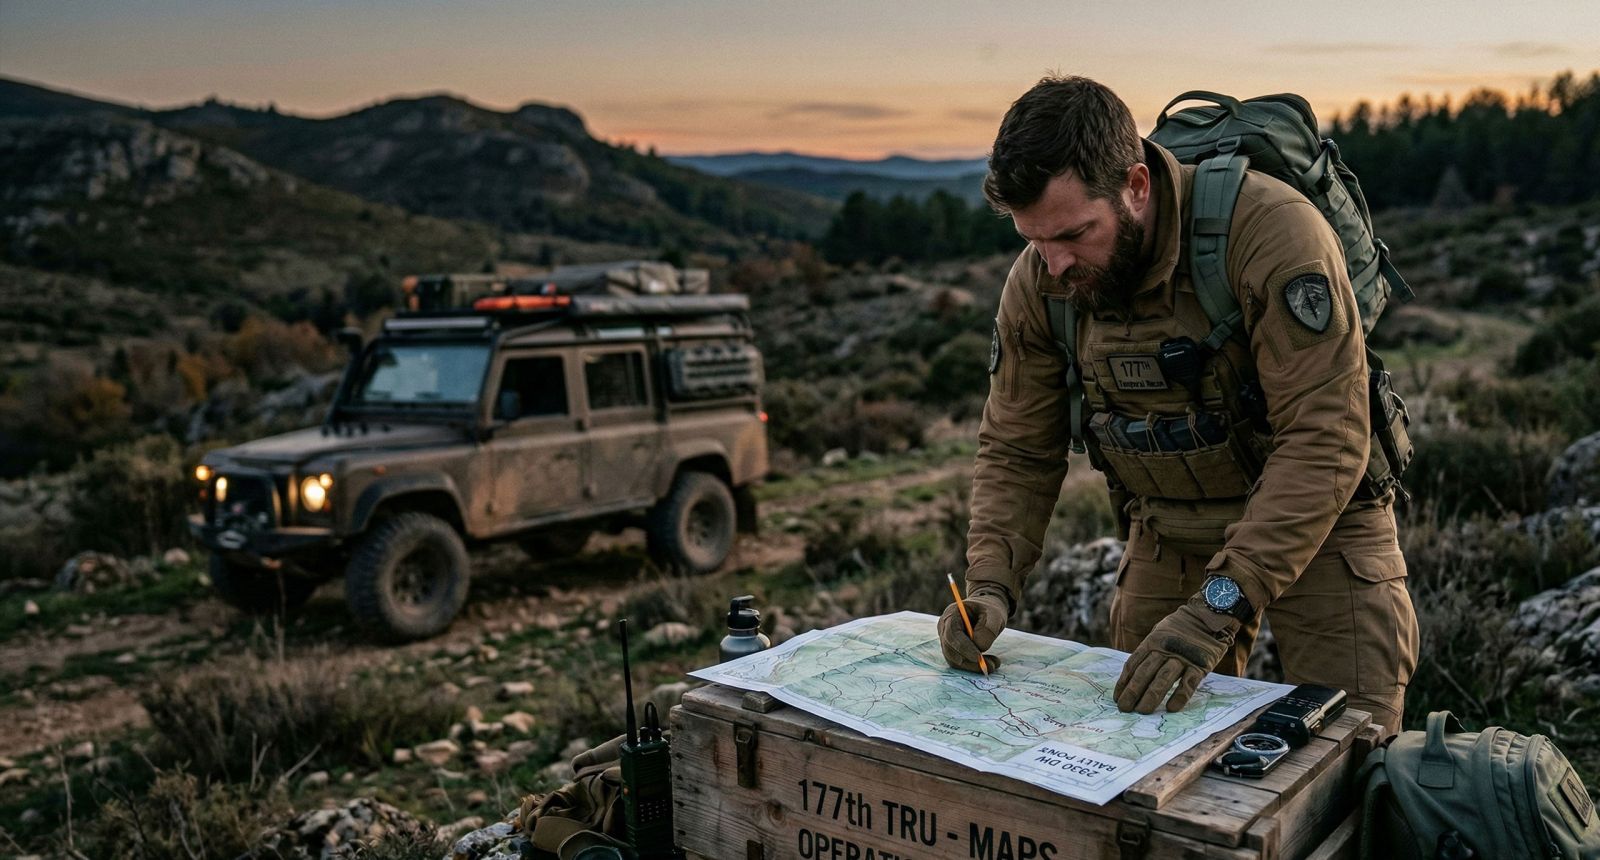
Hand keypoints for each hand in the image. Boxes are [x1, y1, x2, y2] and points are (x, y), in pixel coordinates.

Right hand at [938, 585, 1008, 672]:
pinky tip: (988, 662)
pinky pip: (960, 662)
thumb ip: (988, 629)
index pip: (951, 634)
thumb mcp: (995, 615)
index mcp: (951, 614)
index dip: (963, 647)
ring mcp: (947, 640)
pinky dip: (974, 666)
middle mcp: (944, 628)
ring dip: (973, 666)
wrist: (987, 611)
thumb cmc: (990, 610)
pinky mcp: (953, 650)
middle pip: (950, 649)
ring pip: (954, 660)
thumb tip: (979, 647)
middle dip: (969, 661)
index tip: (978, 657)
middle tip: (991, 665)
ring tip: (994, 664)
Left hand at [1113, 601, 1236, 713]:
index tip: (1117, 697)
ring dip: (1151, 697)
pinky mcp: (1200, 665)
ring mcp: (1183, 657)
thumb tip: (1133, 675)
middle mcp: (1165, 649)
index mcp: (1152, 642)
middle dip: (1132, 693)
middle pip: (1144, 673)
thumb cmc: (1180, 628)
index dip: (1124, 682)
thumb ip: (1149, 651)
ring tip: (1142, 712)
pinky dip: (1179, 696)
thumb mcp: (1159, 633)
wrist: (1209, 616)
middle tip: (1125, 708)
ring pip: (1163, 679)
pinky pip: (1188, 683)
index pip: (1133, 664)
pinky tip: (1170, 708)